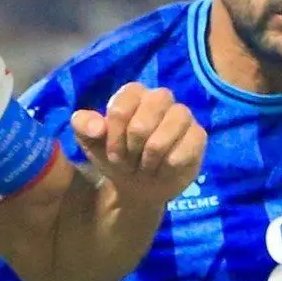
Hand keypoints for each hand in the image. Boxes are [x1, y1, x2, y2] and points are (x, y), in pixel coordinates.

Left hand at [71, 83, 205, 204]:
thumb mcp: (90, 143)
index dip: (114, 136)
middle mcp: (160, 98)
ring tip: (146, 165)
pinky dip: (167, 168)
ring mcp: (182, 115)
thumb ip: (83, 126)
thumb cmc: (116, 157)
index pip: (121, 108)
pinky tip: (164, 169)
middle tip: (130, 160)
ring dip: (148, 160)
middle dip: (131, 150)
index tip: (113, 153)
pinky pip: (182, 153)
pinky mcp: (198, 136)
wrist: (138, 186)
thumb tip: (97, 127)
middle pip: (142, 123)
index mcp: (133, 94)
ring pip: (163, 138)